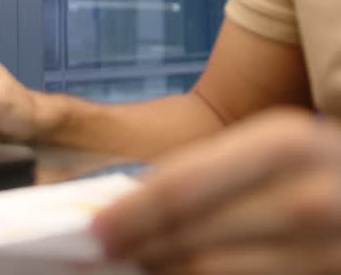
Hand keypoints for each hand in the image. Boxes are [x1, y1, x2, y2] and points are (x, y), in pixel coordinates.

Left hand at [93, 108, 340, 273]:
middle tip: (102, 257)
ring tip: (141, 266)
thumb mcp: (271, 148)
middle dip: (140, 250)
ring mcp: (328, 249)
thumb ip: (206, 173)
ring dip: (168, 273)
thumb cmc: (318, 167)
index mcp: (282, 145)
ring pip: (216, 273)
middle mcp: (306, 198)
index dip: (129, 214)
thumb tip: (125, 207)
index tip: (91, 231)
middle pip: (194, 239)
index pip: (181, 187)